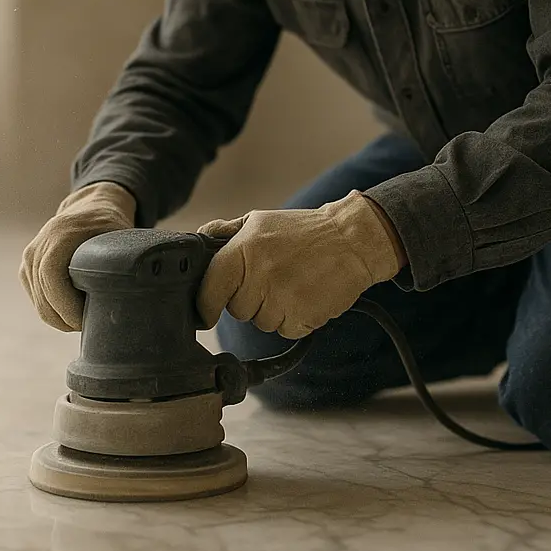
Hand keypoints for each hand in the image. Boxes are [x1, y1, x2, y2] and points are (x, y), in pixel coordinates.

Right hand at [20, 181, 136, 330]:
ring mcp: (30, 257)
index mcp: (60, 233)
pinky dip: (55, 312)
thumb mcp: (121, 235)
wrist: (90, 207)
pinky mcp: (27, 268)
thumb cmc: (110, 224)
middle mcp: (39, 245)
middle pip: (44, 297)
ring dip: (61, 319)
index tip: (86, 320)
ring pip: (40, 304)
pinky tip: (75, 310)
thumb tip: (135, 290)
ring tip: (86, 319)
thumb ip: (123, 260)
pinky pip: (38, 300)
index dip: (66, 305)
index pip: (51, 276)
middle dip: (66, 320)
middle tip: (91, 326)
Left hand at [195, 190, 405, 338]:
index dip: (206, 305)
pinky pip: (285, 329)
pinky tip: (305, 294)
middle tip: (273, 276)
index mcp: (243, 250)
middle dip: (250, 299)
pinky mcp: (301, 317)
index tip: (207, 312)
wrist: (352, 239)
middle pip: (237, 310)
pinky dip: (294, 318)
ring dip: (273, 309)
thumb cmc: (304, 230)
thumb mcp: (260, 221)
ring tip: (293, 282)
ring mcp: (280, 299)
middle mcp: (259, 275)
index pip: (210, 289)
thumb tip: (197, 239)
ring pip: (261, 322)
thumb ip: (225, 232)